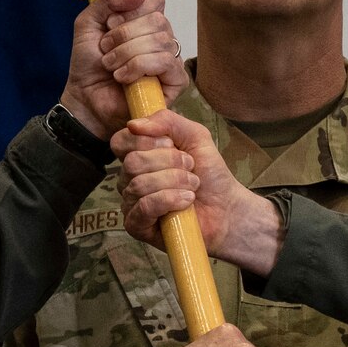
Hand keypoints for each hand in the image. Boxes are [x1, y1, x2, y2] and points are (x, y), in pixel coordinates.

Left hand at [59, 0, 187, 139]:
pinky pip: (166, 62)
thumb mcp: (89, 22)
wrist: (84, 97)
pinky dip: (138, 67)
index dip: (132, 9)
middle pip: (158, 19)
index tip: (110, 23)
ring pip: (161, 40)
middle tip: (106, 48)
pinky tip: (122, 77)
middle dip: (124, 34)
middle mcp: (162, 37)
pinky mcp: (175, 82)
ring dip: (127, 52)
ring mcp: (171, 59)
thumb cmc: (88, 63)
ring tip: (110, 65)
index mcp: (146, 20)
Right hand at [115, 111, 282, 274]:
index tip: (173, 145)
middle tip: (190, 169)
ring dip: (175, 182)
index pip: (120, 141)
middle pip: (132, 162)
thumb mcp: (194, 135)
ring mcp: (131, 203)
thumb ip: (167, 121)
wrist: (226, 206)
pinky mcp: (137, 226)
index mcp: (138, 155)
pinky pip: (144, 207)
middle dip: (169, 163)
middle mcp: (129, 179)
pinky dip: (169, 200)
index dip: (146, 141)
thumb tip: (133, 124)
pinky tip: (186, 201)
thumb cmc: (209, 173)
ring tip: (192, 186)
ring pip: (139, 184)